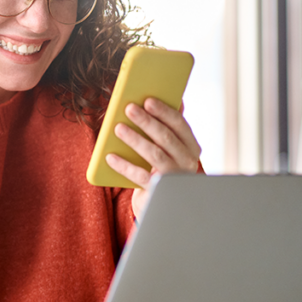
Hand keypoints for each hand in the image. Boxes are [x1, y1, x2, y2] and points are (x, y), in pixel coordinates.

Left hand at [104, 98, 200, 219]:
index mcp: (191, 146)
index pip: (180, 124)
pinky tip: (110, 157)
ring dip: (135, 139)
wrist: (160, 201)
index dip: (164, 111)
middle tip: (129, 108)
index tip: (147, 100)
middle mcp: (187, 161)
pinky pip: (140, 176)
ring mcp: (174, 177)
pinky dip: (124, 166)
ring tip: (118, 128)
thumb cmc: (162, 166)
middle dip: (147, 122)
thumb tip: (164, 100)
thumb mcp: (168, 147)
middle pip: (166, 137)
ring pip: (155, 154)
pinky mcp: (159, 191)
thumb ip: (166, 126)